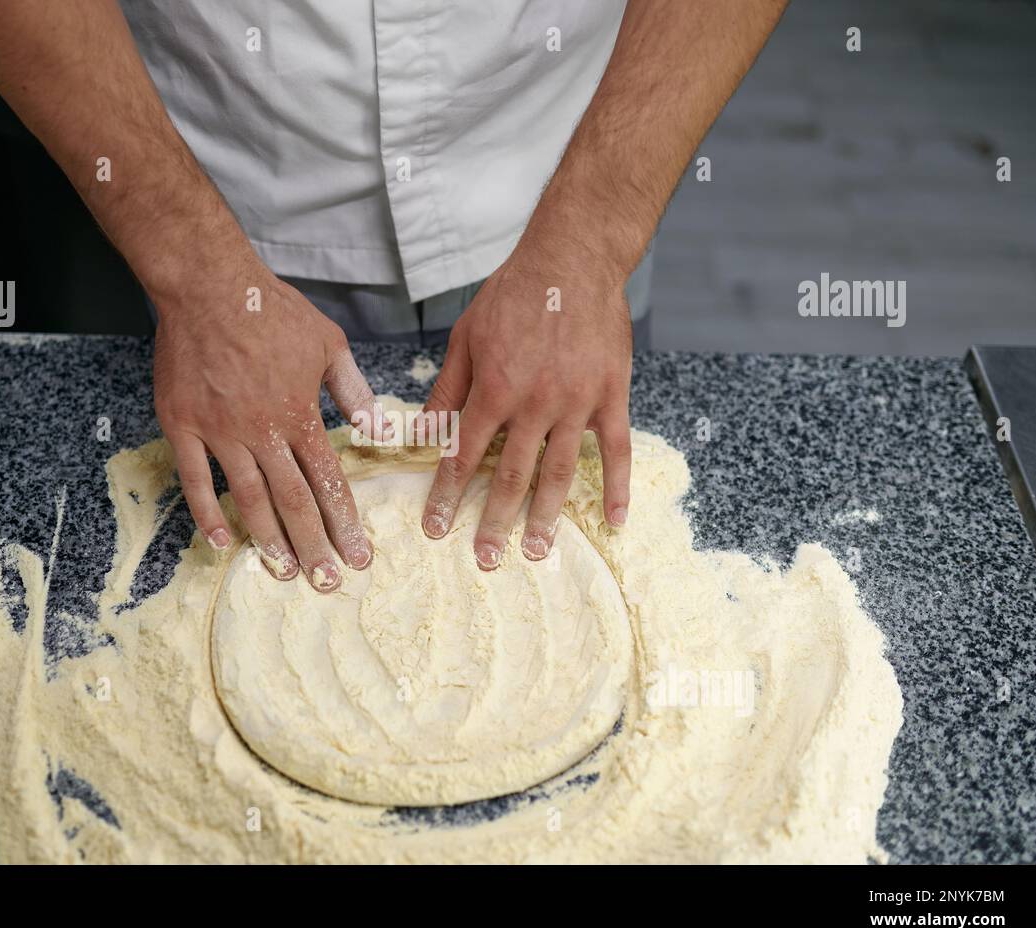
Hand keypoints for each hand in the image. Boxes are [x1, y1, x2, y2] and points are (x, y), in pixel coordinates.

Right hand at [153, 257, 386, 591]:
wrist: (207, 285)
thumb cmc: (271, 310)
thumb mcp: (329, 343)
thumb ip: (354, 392)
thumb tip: (379, 430)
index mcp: (299, 413)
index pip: (328, 481)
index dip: (345, 522)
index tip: (358, 555)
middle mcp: (261, 430)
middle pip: (292, 501)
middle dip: (314, 546)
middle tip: (327, 582)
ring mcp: (219, 431)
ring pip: (247, 498)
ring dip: (268, 540)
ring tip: (285, 573)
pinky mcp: (182, 425)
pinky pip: (193, 480)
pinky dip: (206, 514)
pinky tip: (222, 543)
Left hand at [418, 247, 632, 567]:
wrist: (574, 259)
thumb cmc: (513, 296)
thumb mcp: (465, 338)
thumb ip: (446, 391)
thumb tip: (419, 435)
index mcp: (494, 389)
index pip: (463, 455)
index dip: (447, 495)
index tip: (437, 529)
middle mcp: (534, 403)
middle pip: (511, 476)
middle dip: (494, 522)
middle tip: (485, 560)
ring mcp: (577, 403)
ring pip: (559, 473)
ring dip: (545, 518)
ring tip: (535, 552)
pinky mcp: (611, 396)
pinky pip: (615, 450)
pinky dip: (616, 487)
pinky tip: (615, 520)